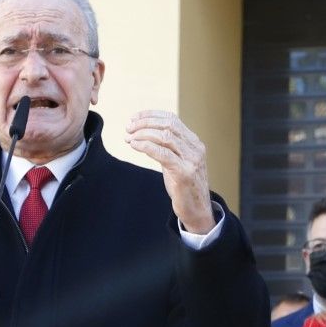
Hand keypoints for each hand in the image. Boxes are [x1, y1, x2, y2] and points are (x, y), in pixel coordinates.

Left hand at [124, 111, 213, 233]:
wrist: (197, 211)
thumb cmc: (184, 187)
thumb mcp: (176, 162)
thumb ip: (166, 148)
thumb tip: (145, 135)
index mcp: (194, 142)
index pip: (172, 118)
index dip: (150, 115)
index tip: (133, 118)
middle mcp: (195, 148)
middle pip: (168, 125)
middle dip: (144, 123)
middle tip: (128, 127)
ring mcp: (191, 160)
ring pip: (165, 136)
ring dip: (143, 134)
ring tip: (129, 137)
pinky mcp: (184, 173)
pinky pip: (163, 154)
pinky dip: (146, 147)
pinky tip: (135, 146)